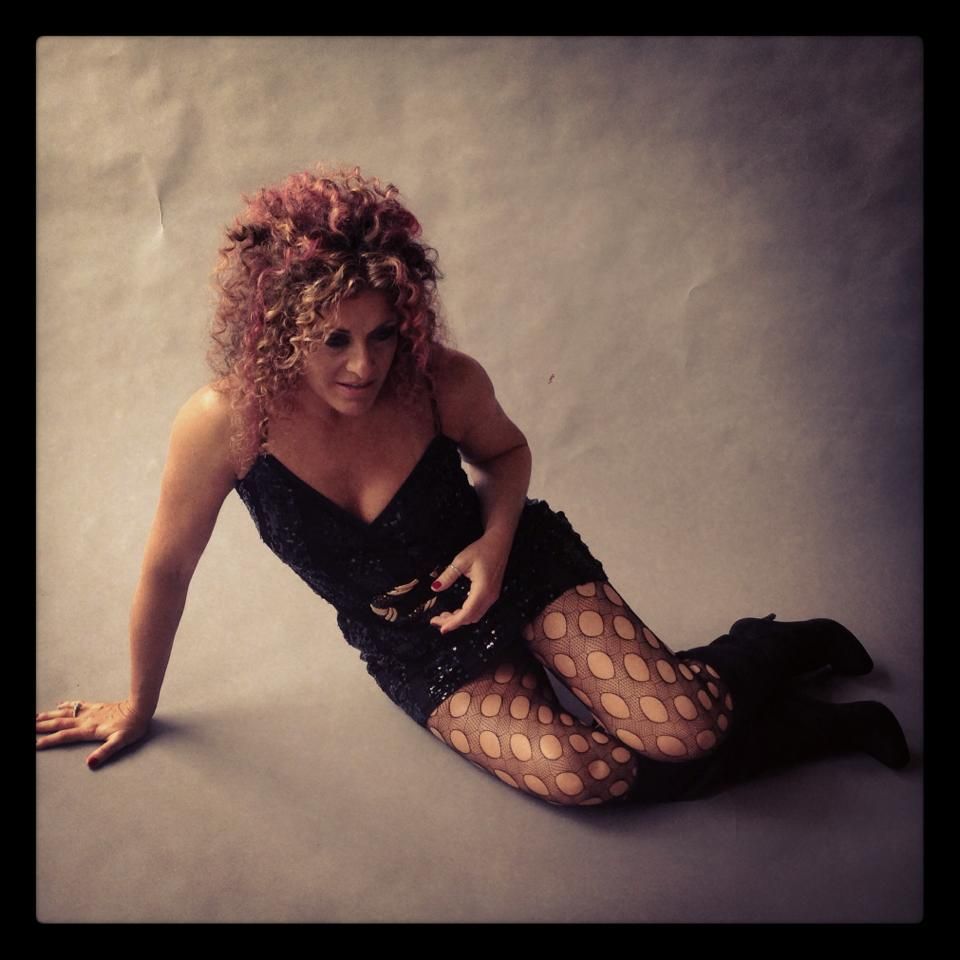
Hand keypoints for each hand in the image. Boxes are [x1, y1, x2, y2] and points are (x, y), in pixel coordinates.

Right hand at [35, 699, 150, 769]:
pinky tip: (59, 704)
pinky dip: (66, 704)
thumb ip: (105, 752)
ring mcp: (90, 712)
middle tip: (30, 726)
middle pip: (60, 722)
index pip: (65, 736)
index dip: (50, 740)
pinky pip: (77, 704)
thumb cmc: (132, 726)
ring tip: (36, 716)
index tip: (37, 744)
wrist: (140, 707)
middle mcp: (86, 719)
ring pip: (65, 712)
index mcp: (89, 729)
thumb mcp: (120, 742)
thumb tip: (89, 763)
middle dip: (43, 726)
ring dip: (50, 715)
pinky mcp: (96, 706)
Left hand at [429, 533, 510, 634]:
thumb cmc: (481, 550)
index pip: (467, 613)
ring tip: (442, 616)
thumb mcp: (461, 560)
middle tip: (435, 620)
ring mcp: (492, 596)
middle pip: (470, 618)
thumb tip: (435, 587)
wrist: (499, 543)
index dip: (453, 623)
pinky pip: (478, 610)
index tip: (440, 628)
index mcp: (483, 590)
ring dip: (459, 619)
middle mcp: (489, 597)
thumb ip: (448, 575)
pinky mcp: (491, 594)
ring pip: (475, 616)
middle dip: (453, 622)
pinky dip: (465, 614)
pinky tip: (455, 611)